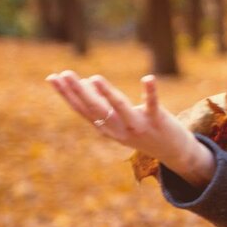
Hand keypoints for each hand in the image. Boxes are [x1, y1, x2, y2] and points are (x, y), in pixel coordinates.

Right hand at [44, 70, 214, 186]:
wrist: (174, 153)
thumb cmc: (143, 132)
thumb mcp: (119, 121)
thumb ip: (103, 105)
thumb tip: (87, 82)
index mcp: (107, 128)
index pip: (82, 110)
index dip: (66, 95)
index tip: (52, 78)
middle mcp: (120, 129)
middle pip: (95, 109)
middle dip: (78, 91)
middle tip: (65, 74)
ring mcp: (138, 126)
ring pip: (120, 108)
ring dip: (107, 94)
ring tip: (94, 78)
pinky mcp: (158, 121)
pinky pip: (153, 105)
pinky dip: (150, 92)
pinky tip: (148, 78)